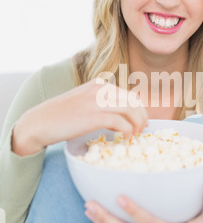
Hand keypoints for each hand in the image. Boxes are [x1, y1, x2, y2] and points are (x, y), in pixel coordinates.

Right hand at [12, 79, 147, 155]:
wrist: (40, 122)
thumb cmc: (61, 116)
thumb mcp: (84, 102)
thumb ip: (102, 105)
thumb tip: (122, 118)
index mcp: (99, 84)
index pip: (128, 94)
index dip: (139, 109)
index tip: (141, 121)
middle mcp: (100, 89)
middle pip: (133, 101)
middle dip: (141, 116)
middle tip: (142, 129)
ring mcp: (96, 102)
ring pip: (130, 109)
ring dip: (137, 124)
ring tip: (135, 135)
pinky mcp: (93, 116)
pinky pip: (120, 122)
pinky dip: (127, 130)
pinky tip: (125, 138)